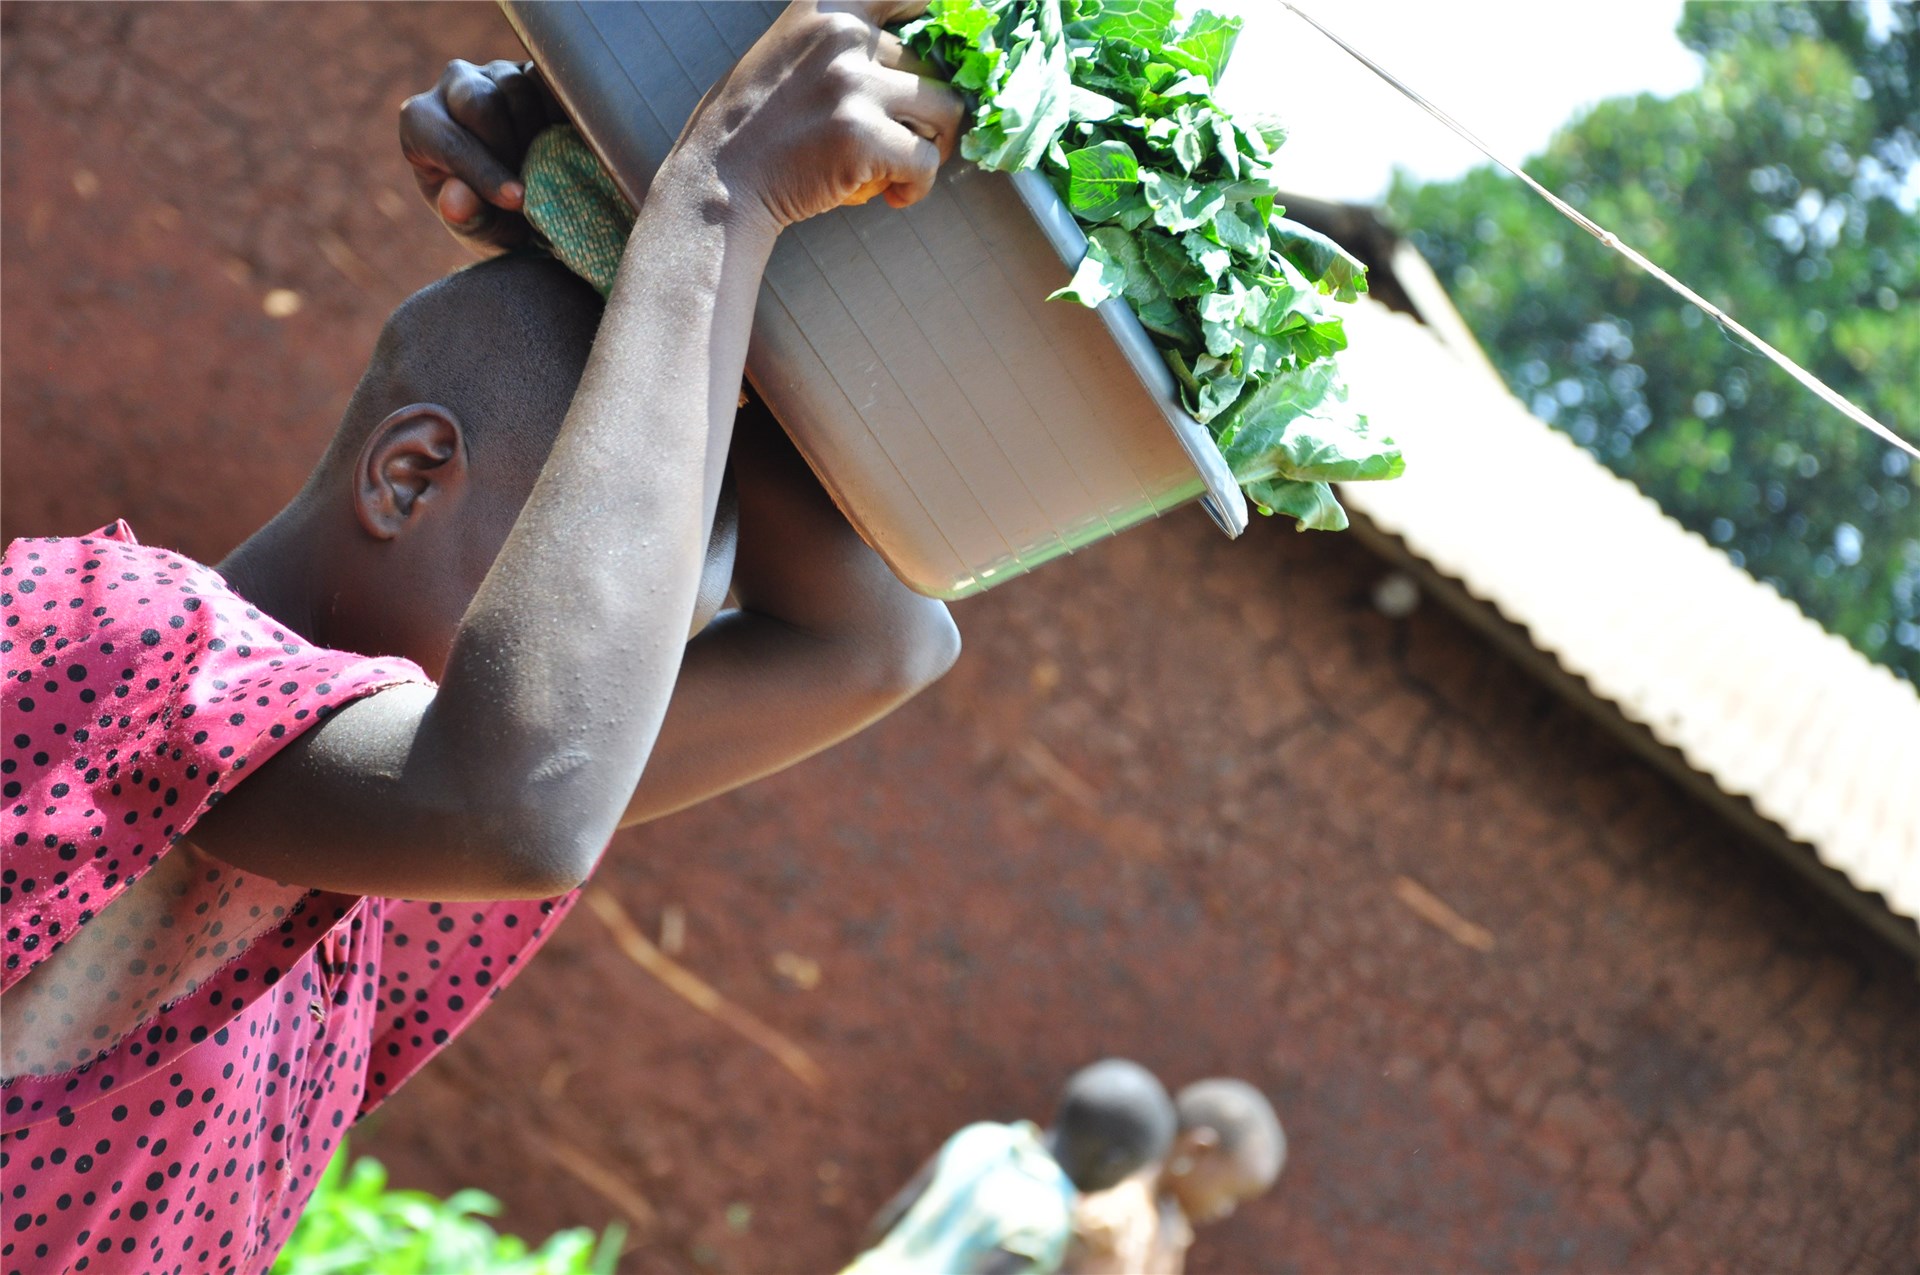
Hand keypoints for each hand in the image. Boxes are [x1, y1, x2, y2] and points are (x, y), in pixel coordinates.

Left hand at [399, 59, 564, 251]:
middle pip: (479, 103)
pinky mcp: (531, 71)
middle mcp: (452, 88)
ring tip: (547, 169)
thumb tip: (458, 199)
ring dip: (537, 133)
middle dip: (509, 148)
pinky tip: (566, 143)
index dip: (483, 171)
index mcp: (421, 123)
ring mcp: (494, 74)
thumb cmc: (494, 217)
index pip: (447, 140)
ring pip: (517, 88)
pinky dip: (560, 113)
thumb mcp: (482, 231)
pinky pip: (548, 81)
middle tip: (532, 186)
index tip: (517, 201)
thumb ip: (468, 219)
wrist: (530, 202)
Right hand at [677, 1, 964, 230]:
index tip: (934, 53)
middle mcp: (843, 34)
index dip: (938, 21)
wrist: (717, 183)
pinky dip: (919, 186)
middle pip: (936, 65)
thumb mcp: (792, 50)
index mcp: (829, 5)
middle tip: (906, 141)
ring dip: (935, 145)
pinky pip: (927, 162)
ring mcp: (853, 85)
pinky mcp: (862, 138)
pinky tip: (894, 195)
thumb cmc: (757, 125)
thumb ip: (847, 38)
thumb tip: (921, 41)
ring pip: (946, 110)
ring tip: (900, 168)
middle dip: (931, 111)